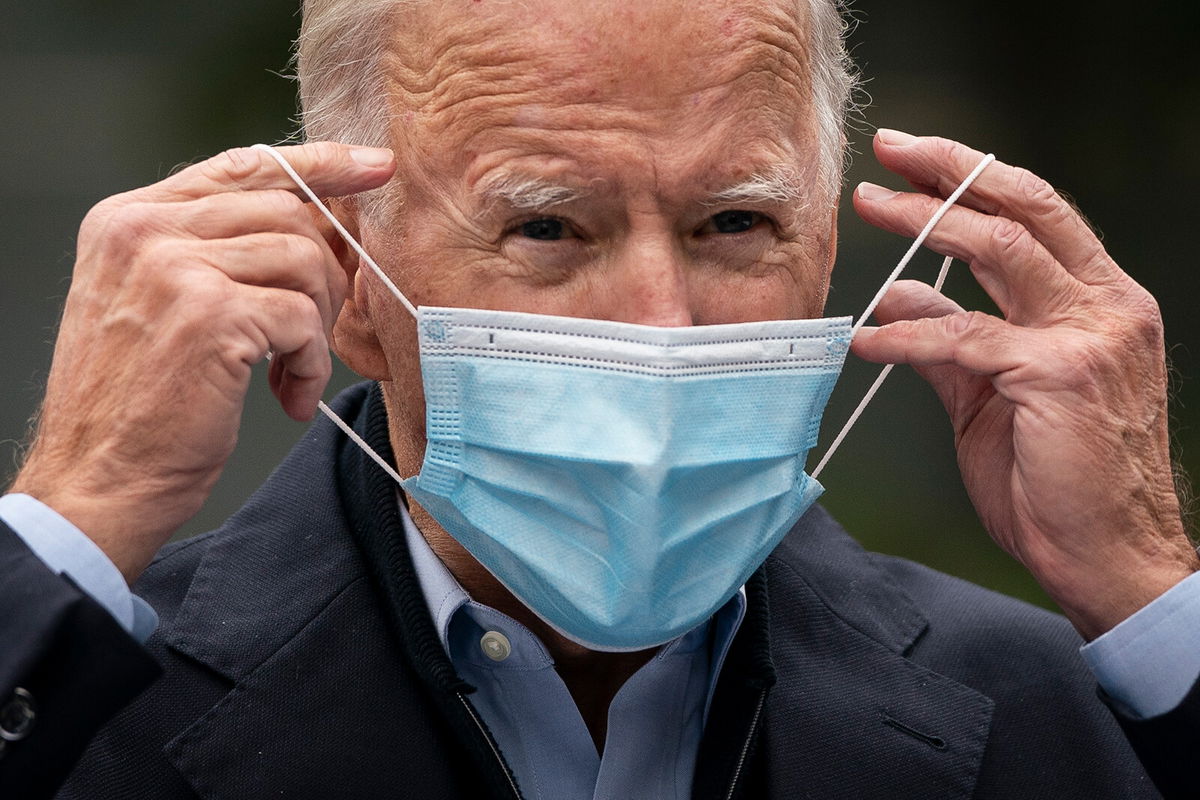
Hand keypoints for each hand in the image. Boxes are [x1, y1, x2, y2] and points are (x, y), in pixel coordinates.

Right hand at [10, 142, 394, 581]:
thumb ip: (213, 254)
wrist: (98, 480)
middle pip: (286, 212)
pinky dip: (310, 362)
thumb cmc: (136, 406)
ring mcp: (174, 267)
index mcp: (129, 219)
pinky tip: (288, 396)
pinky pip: (302, 317)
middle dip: (323, 274)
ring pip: (303, 259)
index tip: (373, 169)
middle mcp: (144, 230)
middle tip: (314, 331)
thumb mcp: (158, 306)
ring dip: (315, 324)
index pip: (243, 167)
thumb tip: (310, 229)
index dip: (318, 164)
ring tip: (291, 371)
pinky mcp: (210, 315)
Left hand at [852, 129, 1197, 639]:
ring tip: (869, 207)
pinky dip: (907, 333)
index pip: (1038, 217)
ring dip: (923, 221)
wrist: (1106, 556)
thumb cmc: (1056, 480)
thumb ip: (951, 341)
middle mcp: (1107, 307)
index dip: (976, 179)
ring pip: (999, 250)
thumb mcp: (992, 396)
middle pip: (1024, 208)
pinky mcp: (1059, 374)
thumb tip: (900, 292)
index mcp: (1101, 304)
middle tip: (892, 149)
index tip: (917, 161)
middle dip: (953, 169)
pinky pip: (963, 336)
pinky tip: (867, 339)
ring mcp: (1090, 336)